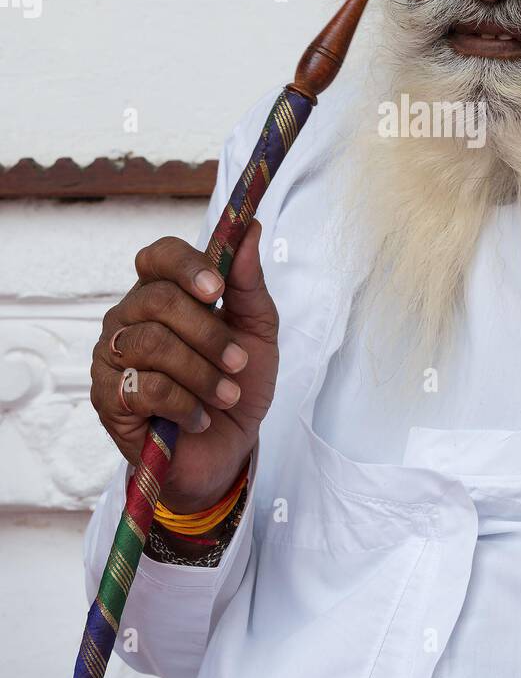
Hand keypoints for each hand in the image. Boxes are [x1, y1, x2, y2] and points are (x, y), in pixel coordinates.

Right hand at [90, 222, 277, 511]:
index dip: (186, 266)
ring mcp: (112, 356)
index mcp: (164, 292)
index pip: (159, 256)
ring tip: (225, 396)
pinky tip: (197, 418)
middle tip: (238, 363)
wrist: (227, 449)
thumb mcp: (257, 332)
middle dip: (208, 334)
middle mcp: (129, 316)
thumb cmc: (238, 384)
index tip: (218, 288)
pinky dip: (183, 404)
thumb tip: (250, 228)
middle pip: (158, 301)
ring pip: (151, 344)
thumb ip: (249, 283)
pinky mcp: (106, 397)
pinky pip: (143, 387)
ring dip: (201, 373)